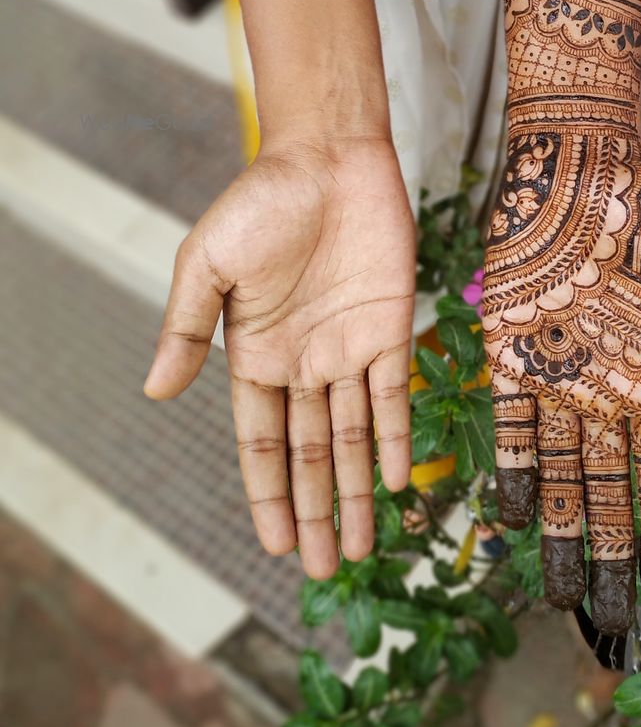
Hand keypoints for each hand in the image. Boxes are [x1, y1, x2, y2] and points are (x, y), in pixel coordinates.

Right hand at [144, 135, 414, 577]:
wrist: (328, 157)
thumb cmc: (261, 204)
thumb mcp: (208, 265)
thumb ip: (187, 329)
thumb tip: (153, 393)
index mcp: (255, 355)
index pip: (261, 443)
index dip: (269, 496)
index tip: (279, 546)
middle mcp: (304, 362)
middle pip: (309, 453)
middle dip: (317, 511)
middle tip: (329, 569)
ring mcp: (349, 348)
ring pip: (354, 435)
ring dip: (356, 489)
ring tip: (364, 546)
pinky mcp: (391, 327)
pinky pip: (396, 393)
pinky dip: (399, 437)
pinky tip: (401, 480)